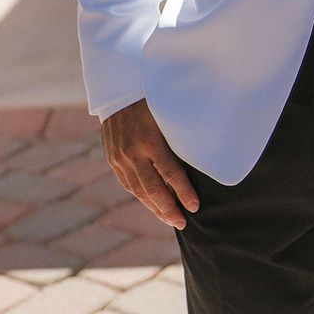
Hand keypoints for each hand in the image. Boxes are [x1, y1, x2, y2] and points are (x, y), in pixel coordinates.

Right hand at [102, 98, 199, 228]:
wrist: (118, 90)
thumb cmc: (152, 99)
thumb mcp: (168, 114)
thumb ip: (179, 137)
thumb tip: (200, 159)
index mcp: (149, 140)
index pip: (170, 173)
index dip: (183, 192)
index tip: (195, 206)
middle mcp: (132, 152)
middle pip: (153, 189)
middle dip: (169, 209)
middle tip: (183, 224)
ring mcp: (120, 157)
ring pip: (139, 190)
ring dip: (155, 208)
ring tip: (170, 220)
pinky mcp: (113, 159)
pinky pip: (128, 184)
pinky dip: (141, 196)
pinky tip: (152, 204)